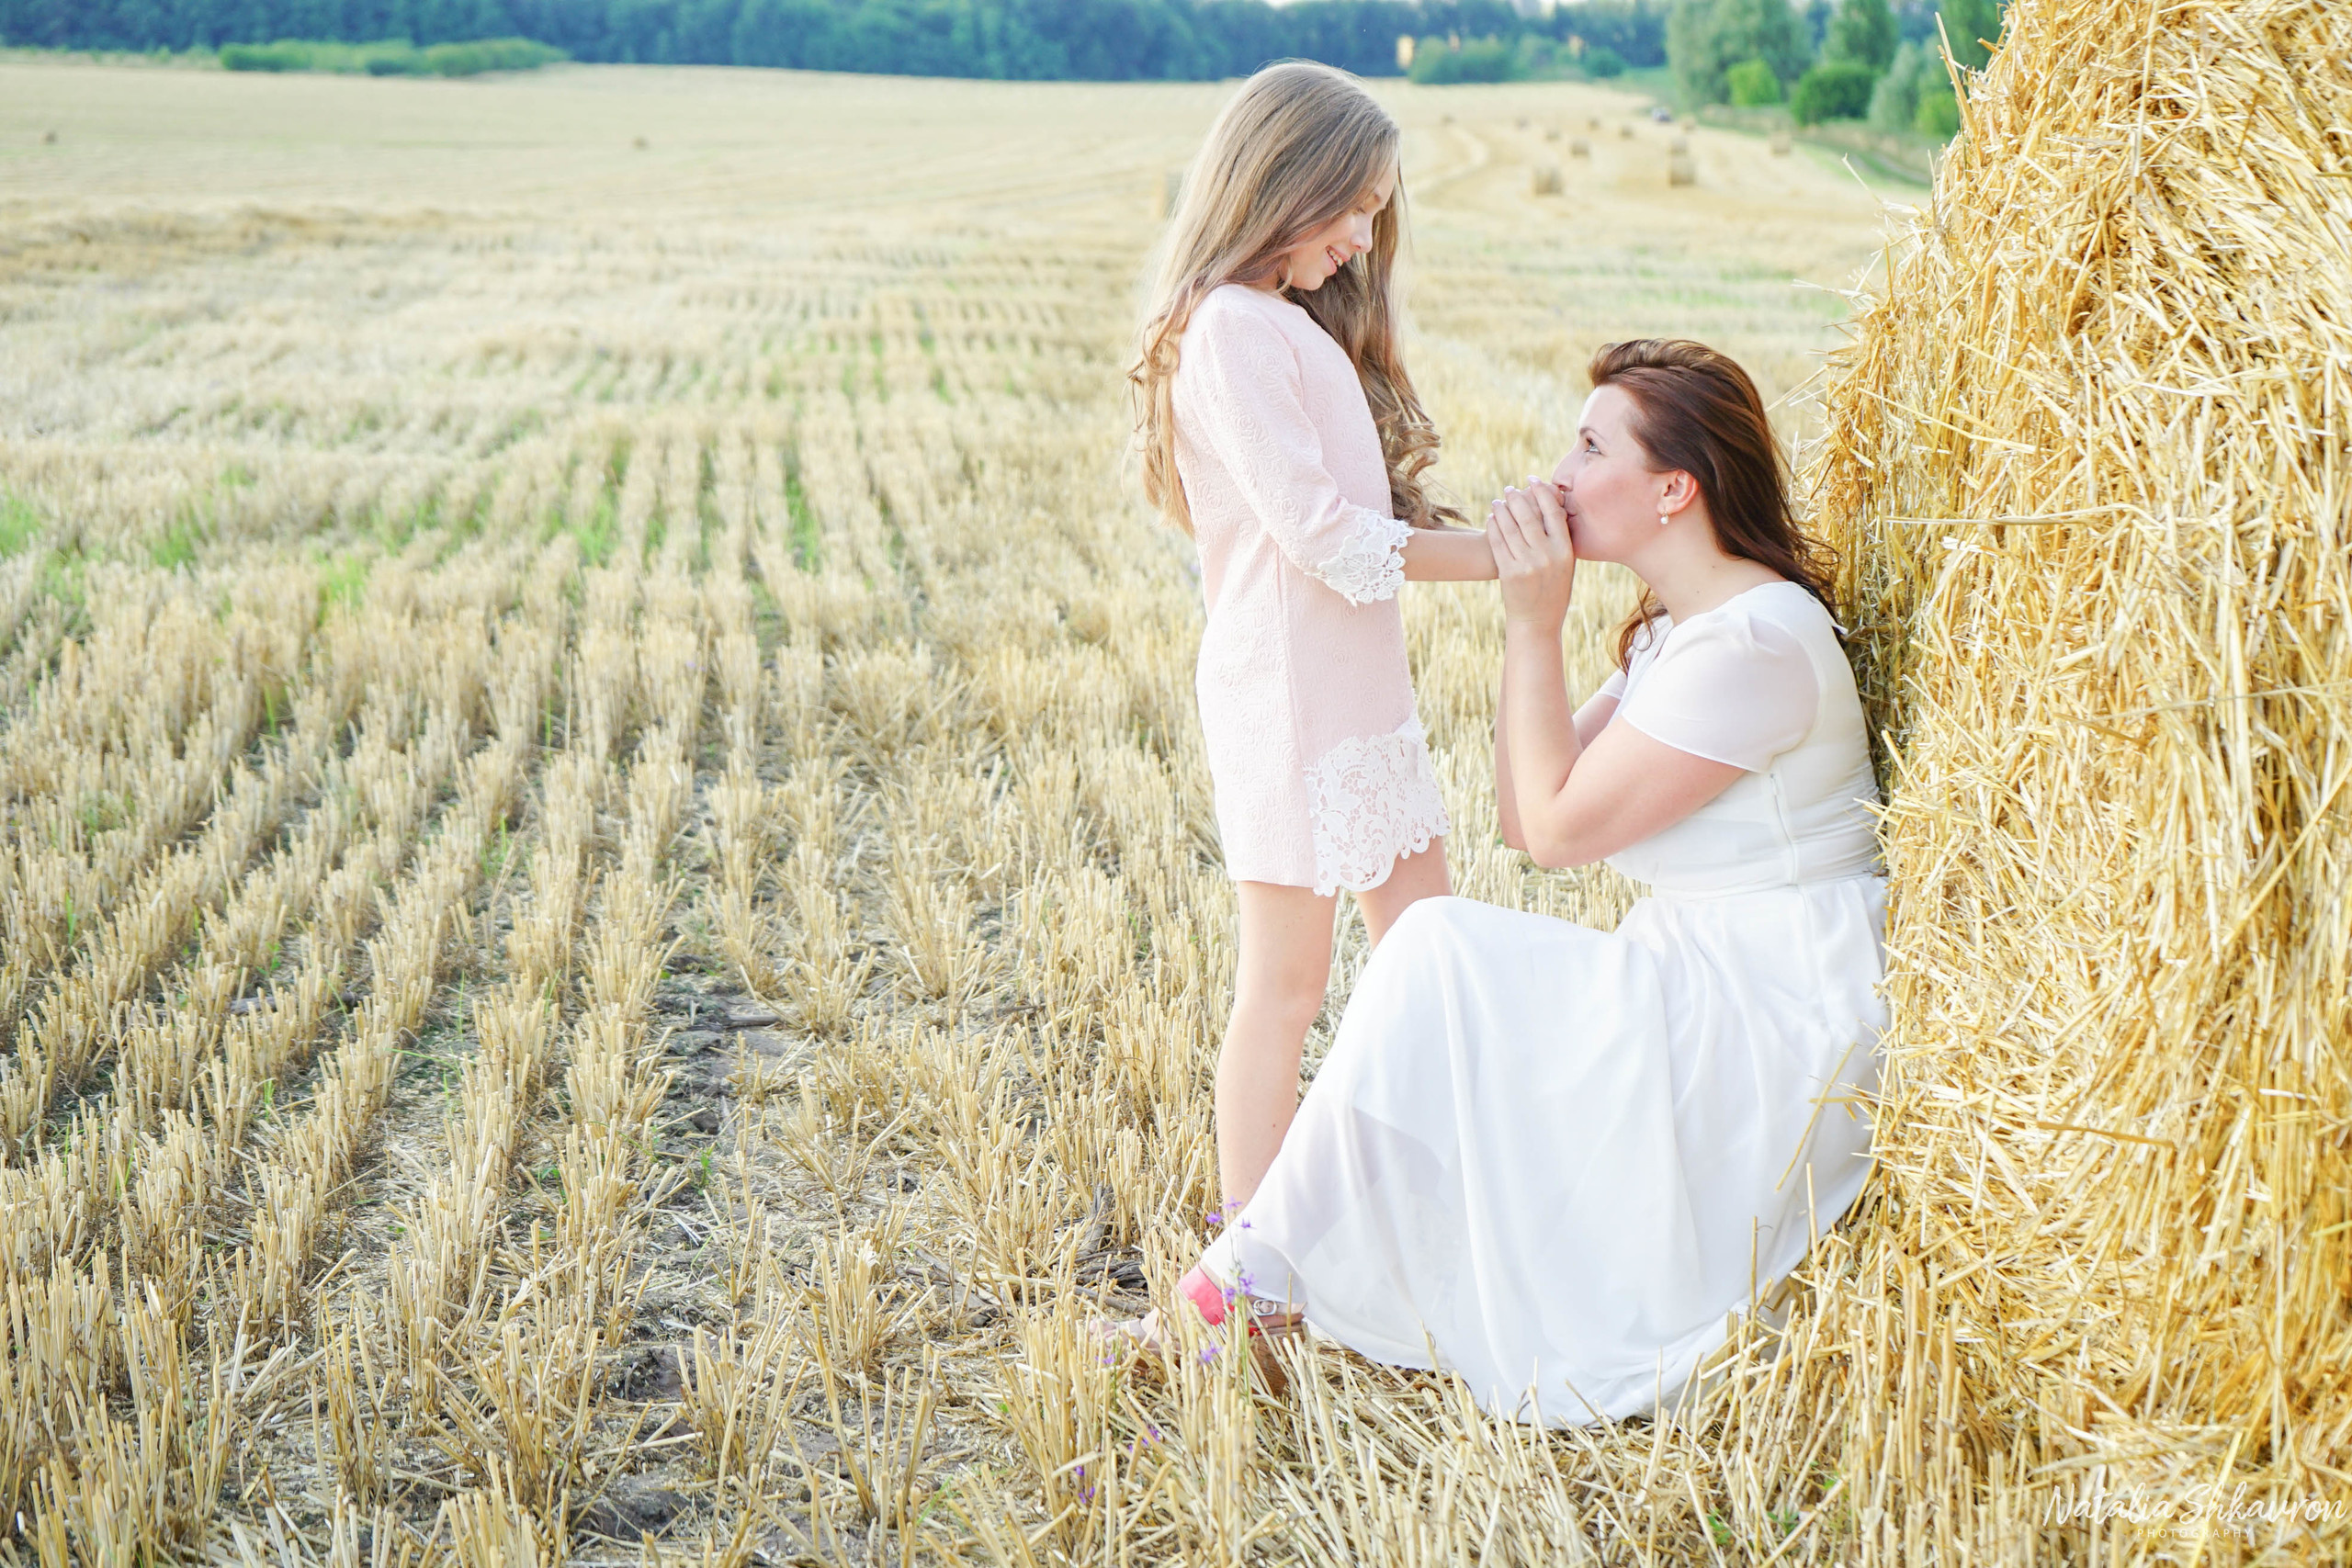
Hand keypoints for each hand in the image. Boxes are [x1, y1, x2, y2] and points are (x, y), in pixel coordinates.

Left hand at [1487, 476, 1575, 627]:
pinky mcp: (1508, 572)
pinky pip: (1498, 542)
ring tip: (1498, 501)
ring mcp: (1526, 564)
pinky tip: (1492, 518)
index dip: (1541, 491)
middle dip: (1517, 497)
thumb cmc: (1554, 590)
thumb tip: (1551, 505)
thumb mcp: (1566, 564)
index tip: (1532, 480)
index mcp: (1565, 551)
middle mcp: (1546, 555)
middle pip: (1528, 515)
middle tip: (1509, 489)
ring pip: (1510, 526)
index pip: (1552, 511)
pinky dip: (1494, 526)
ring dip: (1502, 509)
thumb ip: (1560, 538)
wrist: (1537, 622)